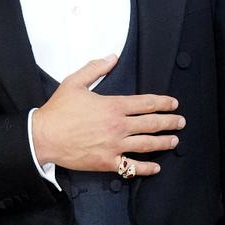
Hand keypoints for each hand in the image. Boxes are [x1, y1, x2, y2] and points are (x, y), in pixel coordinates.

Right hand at [29, 56, 183, 174]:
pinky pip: (131, 166)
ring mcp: (114, 145)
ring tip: (174, 141)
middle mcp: (118, 126)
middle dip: (170, 122)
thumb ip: (95, 68)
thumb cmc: (57, 111)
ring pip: (146, 144)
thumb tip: (112, 57)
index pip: (145, 103)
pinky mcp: (106, 162)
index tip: (173, 103)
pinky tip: (155, 167)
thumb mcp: (74, 82)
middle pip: (152, 123)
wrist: (43, 137)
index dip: (163, 102)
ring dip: (163, 142)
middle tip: (180, 122)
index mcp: (113, 106)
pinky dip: (145, 167)